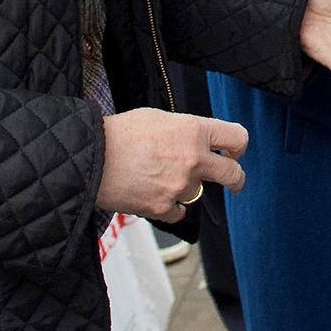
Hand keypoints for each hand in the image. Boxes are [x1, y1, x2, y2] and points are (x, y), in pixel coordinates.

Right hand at [97, 109, 247, 221]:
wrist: (91, 158)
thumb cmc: (120, 133)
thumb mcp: (158, 117)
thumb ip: (185, 130)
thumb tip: (196, 139)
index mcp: (195, 130)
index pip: (237, 137)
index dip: (238, 146)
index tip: (235, 152)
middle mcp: (194, 159)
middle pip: (233, 174)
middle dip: (237, 179)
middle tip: (235, 182)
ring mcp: (181, 186)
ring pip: (196, 193)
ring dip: (183, 188)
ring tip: (156, 176)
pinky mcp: (164, 208)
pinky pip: (177, 212)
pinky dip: (167, 207)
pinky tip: (149, 193)